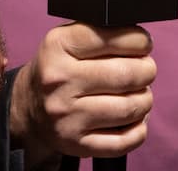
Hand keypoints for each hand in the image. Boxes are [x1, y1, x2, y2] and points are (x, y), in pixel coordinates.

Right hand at [10, 22, 155, 166]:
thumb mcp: (68, 39)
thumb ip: (102, 32)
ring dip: (144, 99)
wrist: (30, 108)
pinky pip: (126, 141)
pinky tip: (132, 118)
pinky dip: (139, 128)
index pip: (112, 38)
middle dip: (147, 70)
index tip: (143, 44)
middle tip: (145, 70)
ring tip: (137, 93)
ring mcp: (67, 116)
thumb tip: (141, 39)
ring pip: (131, 108)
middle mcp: (59, 81)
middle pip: (127, 74)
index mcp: (58, 46)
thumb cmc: (61, 68)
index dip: (139, 40)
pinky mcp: (77, 144)